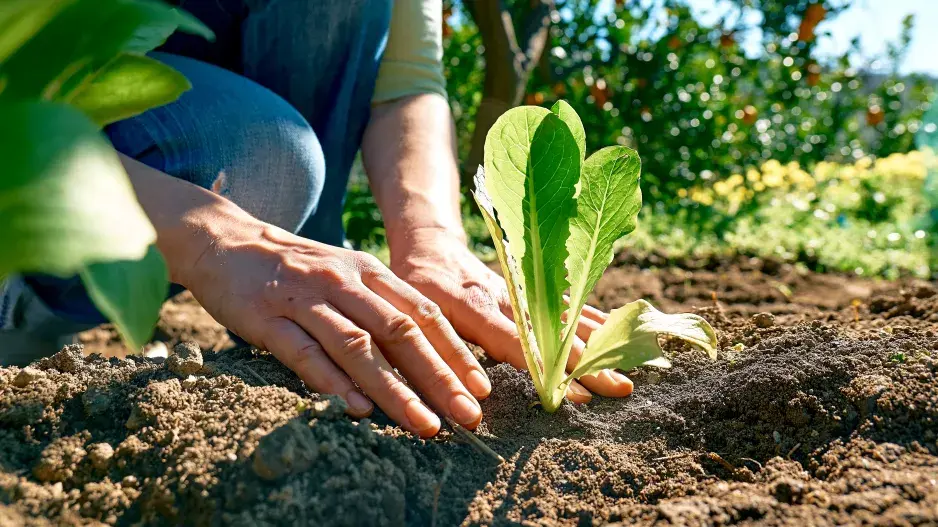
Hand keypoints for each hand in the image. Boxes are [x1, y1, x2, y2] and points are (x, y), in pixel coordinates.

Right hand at [182, 217, 489, 437]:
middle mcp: (344, 282)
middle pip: (400, 332)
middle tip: (467, 415)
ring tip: (422, 424)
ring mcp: (305, 298)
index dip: (455, 351)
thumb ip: (383, 308)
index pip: (423, 313)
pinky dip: (332, 381)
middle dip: (439, 377)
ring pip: (358, 346)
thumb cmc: (298, 269)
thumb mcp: (348, 275)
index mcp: (370, 272)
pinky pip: (303, 352)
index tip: (481, 388)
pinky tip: (356, 409)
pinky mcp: (266, 317)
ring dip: (394, 389)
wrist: (226, 241)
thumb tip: (429, 356)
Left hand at [388, 227, 633, 402]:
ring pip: (569, 316)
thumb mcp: (413, 317)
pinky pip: (570, 303)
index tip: (574, 392)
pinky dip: (597, 320)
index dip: (546, 367)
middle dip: (589, 362)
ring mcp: (525, 291)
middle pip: (554, 333)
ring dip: (601, 342)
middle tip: (620, 388)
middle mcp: (507, 298)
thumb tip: (467, 395)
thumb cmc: (415, 288)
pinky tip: (622, 335)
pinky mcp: (535, 287)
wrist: (431, 247)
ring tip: (631, 367)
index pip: (517, 342)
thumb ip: (436, 351)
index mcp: (474, 307)